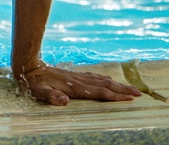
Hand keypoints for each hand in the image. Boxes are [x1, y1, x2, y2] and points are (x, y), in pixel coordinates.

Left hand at [17, 62, 140, 105]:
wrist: (29, 67)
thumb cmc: (35, 84)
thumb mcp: (40, 92)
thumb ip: (52, 97)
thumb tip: (64, 101)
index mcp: (75, 87)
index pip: (100, 93)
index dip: (115, 96)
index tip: (130, 99)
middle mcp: (80, 81)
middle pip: (106, 85)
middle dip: (123, 90)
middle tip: (139, 94)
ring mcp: (78, 76)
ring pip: (102, 80)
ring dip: (117, 84)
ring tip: (131, 88)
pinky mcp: (75, 74)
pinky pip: (95, 77)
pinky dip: (106, 79)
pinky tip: (110, 80)